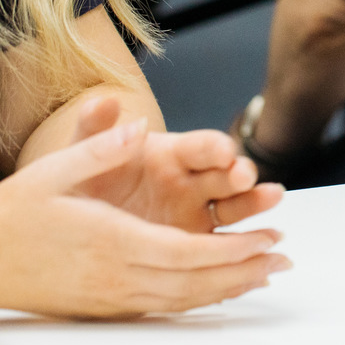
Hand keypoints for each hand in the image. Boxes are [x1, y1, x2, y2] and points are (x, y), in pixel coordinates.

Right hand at [0, 117, 290, 317]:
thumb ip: (97, 146)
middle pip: (194, 281)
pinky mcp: (105, 304)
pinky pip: (162, 307)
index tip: (267, 239)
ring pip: (181, 299)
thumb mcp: (52, 170)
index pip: (186, 252)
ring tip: (267, 276)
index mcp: (112, 240)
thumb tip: (134, 120)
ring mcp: (111, 295)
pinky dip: (198, 300)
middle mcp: (117, 274)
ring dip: (229, 288)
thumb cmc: (14, 214)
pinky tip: (220, 292)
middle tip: (283, 259)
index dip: (233, 249)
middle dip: (244, 270)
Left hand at [66, 95, 284, 231]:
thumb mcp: (80, 158)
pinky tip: (261, 245)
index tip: (224, 151)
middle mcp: (192, 182)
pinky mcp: (199, 245)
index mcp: (171, 156)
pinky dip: (246, 244)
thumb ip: (94, 130)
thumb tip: (104, 99)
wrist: (70, 232)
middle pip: (226, 173)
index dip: (214, 147)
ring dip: (256, 200)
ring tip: (274, 197)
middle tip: (245, 176)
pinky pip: (227, 245)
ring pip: (235, 206)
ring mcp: (198, 214)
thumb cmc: (79, 189)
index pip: (200, 146)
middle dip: (240, 172)